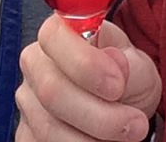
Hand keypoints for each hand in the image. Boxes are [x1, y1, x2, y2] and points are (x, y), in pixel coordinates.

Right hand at [16, 16, 160, 141]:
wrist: (126, 107)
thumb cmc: (127, 78)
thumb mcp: (138, 65)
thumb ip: (127, 63)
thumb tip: (113, 61)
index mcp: (58, 34)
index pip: (53, 37)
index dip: (85, 63)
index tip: (117, 85)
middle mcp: (35, 65)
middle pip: (52, 91)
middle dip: (101, 115)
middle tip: (135, 123)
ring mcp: (28, 101)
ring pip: (50, 128)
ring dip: (95, 138)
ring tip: (126, 135)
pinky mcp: (27, 134)